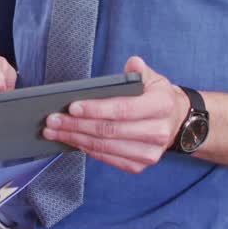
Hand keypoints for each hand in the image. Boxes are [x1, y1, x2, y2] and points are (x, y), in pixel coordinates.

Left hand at [42, 56, 189, 173]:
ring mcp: (150, 153)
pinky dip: (86, 149)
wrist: (175, 122)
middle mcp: (158, 132)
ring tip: (54, 131)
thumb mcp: (154, 78)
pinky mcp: (139, 165)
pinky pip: (108, 159)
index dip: (96, 109)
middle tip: (52, 119)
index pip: (123, 110)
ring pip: (105, 147)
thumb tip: (133, 63)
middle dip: (76, 125)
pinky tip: (71, 140)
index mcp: (162, 106)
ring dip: (75, 139)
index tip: (71, 107)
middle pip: (109, 131)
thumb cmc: (157, 97)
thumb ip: (140, 70)